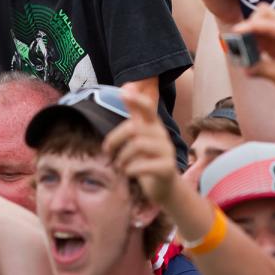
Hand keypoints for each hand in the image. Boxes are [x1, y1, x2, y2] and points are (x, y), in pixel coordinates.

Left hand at [102, 83, 179, 205]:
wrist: (165, 187)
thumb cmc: (148, 159)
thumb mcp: (141, 135)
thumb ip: (135, 113)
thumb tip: (126, 87)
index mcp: (154, 126)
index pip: (148, 108)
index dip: (137, 100)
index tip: (123, 93)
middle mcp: (162, 135)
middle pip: (134, 128)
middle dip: (115, 139)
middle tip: (107, 151)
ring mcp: (166, 151)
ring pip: (138, 145)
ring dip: (122, 157)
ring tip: (119, 165)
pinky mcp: (167, 168)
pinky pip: (145, 165)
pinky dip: (131, 169)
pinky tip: (128, 173)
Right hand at [233, 5, 274, 103]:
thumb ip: (263, 70)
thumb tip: (245, 67)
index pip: (270, 23)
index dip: (251, 26)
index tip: (236, 31)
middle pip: (265, 13)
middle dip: (251, 22)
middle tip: (241, 39)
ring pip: (261, 21)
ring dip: (250, 31)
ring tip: (241, 47)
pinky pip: (260, 34)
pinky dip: (252, 39)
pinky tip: (247, 52)